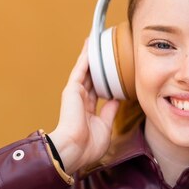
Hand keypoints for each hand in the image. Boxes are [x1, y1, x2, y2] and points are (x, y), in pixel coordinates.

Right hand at [48, 40, 119, 173]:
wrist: (74, 150)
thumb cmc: (88, 146)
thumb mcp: (104, 127)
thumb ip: (110, 111)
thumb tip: (117, 100)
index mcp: (87, 110)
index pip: (97, 90)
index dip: (104, 79)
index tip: (112, 69)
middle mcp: (80, 99)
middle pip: (91, 75)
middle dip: (98, 62)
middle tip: (105, 47)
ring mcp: (75, 93)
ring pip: (85, 69)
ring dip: (91, 54)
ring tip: (97, 37)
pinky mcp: (72, 89)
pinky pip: (81, 68)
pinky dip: (86, 56)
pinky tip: (91, 44)